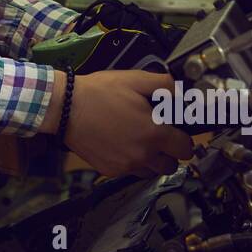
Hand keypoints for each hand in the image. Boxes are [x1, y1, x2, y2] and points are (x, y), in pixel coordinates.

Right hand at [57, 70, 193, 177]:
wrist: (66, 108)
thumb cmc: (98, 93)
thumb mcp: (135, 79)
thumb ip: (164, 85)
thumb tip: (181, 93)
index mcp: (154, 132)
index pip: (186, 148)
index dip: (183, 138)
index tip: (176, 131)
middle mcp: (143, 154)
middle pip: (172, 165)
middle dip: (169, 152)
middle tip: (158, 136)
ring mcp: (126, 165)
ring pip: (152, 171)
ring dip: (152, 159)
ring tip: (139, 141)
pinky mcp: (111, 170)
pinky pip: (131, 172)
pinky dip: (131, 162)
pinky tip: (122, 144)